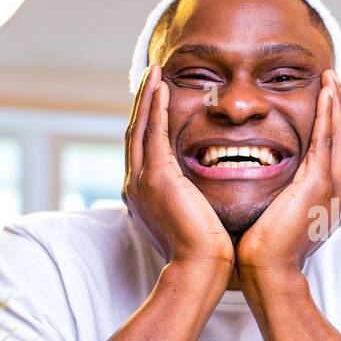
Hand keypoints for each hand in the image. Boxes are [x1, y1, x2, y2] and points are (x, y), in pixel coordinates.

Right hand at [122, 64, 233, 274]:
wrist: (200, 268)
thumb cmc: (205, 251)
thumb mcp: (193, 219)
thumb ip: (191, 201)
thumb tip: (203, 195)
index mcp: (144, 194)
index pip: (143, 148)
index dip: (147, 120)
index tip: (156, 98)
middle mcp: (137, 184)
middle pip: (135, 132)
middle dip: (142, 102)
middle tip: (150, 75)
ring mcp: (143, 180)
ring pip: (141, 127)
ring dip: (147, 97)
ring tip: (154, 72)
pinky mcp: (158, 178)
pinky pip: (154, 133)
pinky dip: (156, 108)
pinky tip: (162, 88)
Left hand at [236, 69, 340, 278]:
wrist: (268, 270)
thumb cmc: (263, 249)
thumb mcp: (279, 216)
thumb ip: (283, 197)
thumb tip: (271, 186)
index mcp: (330, 199)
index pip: (335, 153)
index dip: (333, 124)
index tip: (327, 101)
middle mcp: (339, 192)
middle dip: (339, 108)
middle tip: (333, 80)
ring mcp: (333, 188)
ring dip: (336, 104)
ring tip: (331, 79)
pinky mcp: (320, 185)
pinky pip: (328, 140)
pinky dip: (329, 115)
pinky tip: (326, 95)